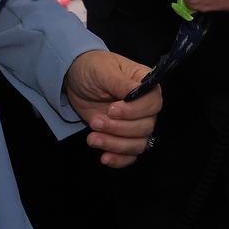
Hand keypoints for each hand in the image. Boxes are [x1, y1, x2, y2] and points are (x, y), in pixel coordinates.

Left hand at [63, 51, 161, 167]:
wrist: (74, 80)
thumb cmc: (92, 68)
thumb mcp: (103, 70)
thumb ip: (120, 83)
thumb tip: (135, 93)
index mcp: (144, 83)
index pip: (153, 102)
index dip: (135, 111)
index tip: (111, 110)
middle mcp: (144, 105)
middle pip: (146, 126)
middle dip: (119, 128)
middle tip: (96, 122)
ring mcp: (134, 123)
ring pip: (139, 143)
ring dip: (115, 145)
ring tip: (92, 139)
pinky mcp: (122, 137)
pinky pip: (130, 155)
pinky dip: (119, 159)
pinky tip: (104, 157)